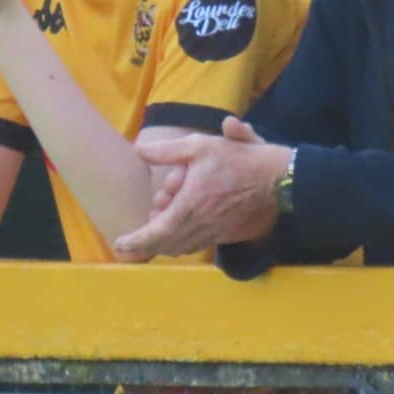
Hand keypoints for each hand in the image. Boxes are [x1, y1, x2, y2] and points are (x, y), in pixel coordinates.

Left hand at [114, 118, 287, 258]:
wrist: (274, 178)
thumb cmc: (236, 159)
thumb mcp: (199, 146)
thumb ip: (166, 151)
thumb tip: (138, 151)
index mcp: (189, 205)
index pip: (156, 232)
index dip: (136, 241)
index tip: (120, 244)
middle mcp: (200, 225)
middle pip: (165, 245)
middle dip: (146, 243)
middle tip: (133, 239)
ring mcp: (213, 232)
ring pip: (180, 247)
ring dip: (164, 243)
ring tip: (153, 232)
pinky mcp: (224, 233)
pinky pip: (196, 245)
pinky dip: (181, 243)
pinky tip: (179, 232)